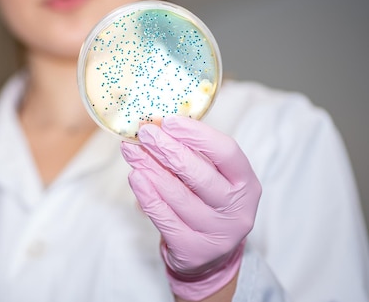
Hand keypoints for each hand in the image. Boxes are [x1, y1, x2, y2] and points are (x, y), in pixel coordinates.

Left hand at [120, 116, 260, 300]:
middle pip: (199, 174)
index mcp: (247, 183)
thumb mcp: (214, 179)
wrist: (211, 257)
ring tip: (132, 151)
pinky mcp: (193, 250)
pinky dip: (147, 195)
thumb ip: (195, 154)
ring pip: (178, 195)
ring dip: (150, 169)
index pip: (227, 152)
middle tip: (145, 133)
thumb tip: (160, 126)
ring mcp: (217, 233)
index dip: (197, 134)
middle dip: (168, 150)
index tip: (169, 121)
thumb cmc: (208, 204)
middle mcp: (237, 209)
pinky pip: (164, 218)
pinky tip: (135, 177)